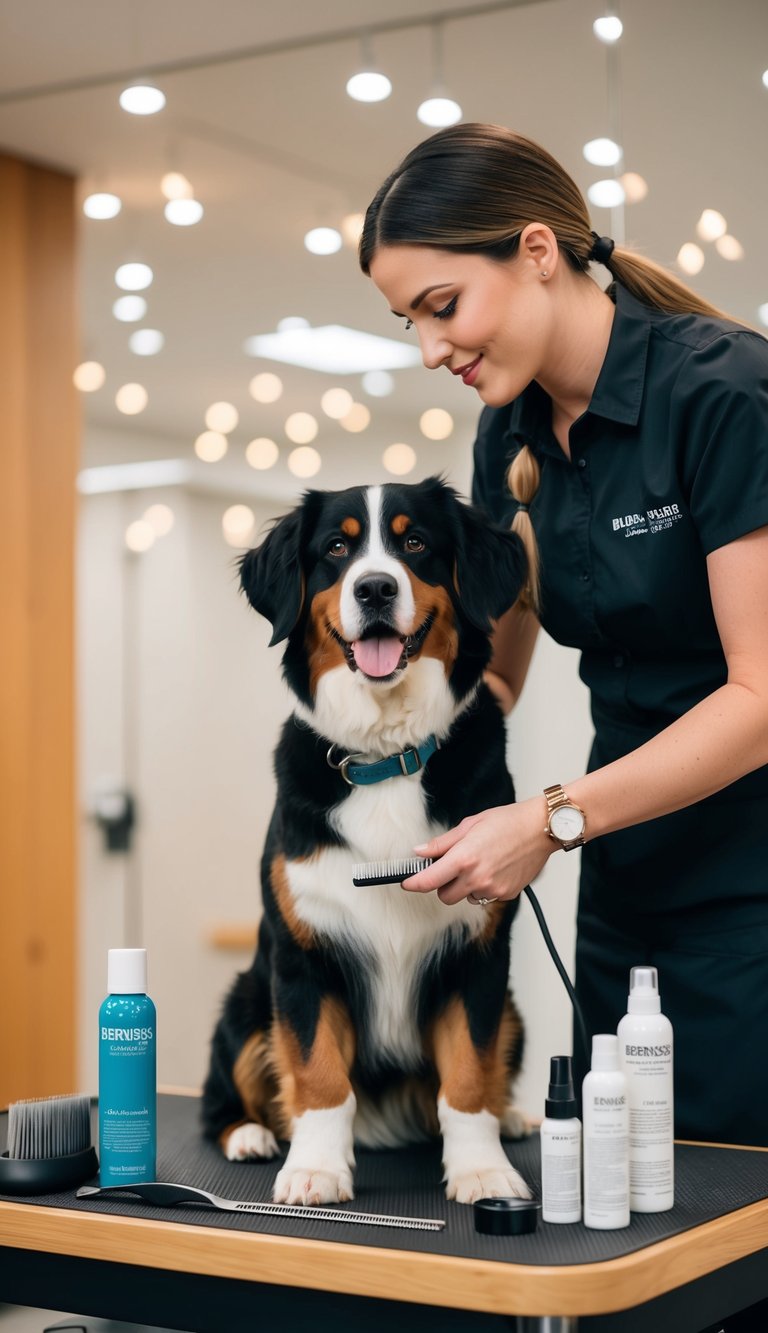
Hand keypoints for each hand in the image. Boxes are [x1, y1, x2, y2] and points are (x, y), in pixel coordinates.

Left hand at [404, 797, 553, 905]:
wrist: (541, 828)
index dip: (413, 883)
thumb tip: (420, 852)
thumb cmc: (508, 822)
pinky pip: (485, 897)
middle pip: (445, 896)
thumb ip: (443, 843)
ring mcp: (493, 889)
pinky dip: (484, 888)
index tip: (406, 883)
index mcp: (464, 858)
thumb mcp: (470, 825)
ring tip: (480, 864)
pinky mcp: (506, 894)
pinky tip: (494, 869)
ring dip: (466, 887)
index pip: (429, 880)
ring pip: (466, 898)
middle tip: (450, 868)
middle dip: (443, 885)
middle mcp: (477, 878)